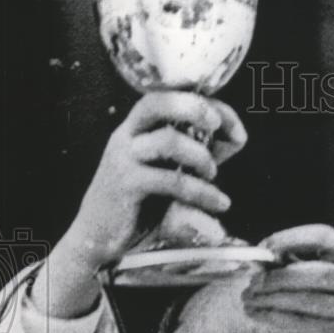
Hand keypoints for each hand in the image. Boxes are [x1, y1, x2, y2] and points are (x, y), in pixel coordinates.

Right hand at [35, 92, 245, 317]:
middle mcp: (127, 135)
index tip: (232, 126)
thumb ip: (198, 154)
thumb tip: (236, 136)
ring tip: (213, 176)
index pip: (168, 97)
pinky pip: (172, 180)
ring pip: (168, 140)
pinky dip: (201, 192)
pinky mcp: (127, 185)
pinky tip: (217, 203)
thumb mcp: (169, 172)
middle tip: (216, 125)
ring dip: (201, 157)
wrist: (97, 235)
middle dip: (193, 108)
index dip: (203, 104)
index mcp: (136, 127)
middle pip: (157, 102)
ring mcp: (124, 158)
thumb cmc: (137, 203)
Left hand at [242, 225, 333, 332]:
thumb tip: (262, 260)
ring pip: (305, 302)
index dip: (292, 238)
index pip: (326, 237)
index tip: (265, 247)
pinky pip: (301, 325)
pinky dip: (274, 318)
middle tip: (252, 281)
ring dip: (270, 299)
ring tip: (247, 298)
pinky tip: (258, 314)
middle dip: (278, 276)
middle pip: (316, 273)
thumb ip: (308, 264)